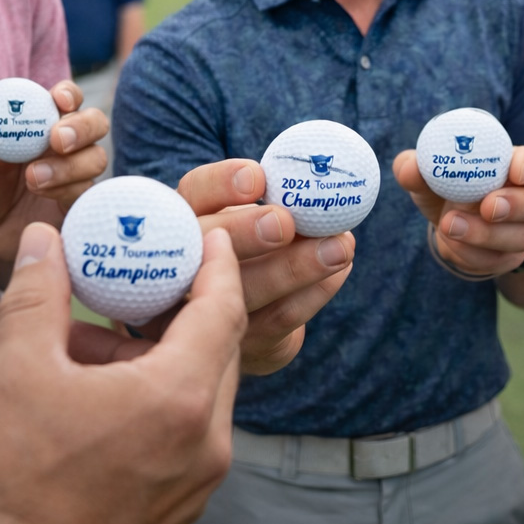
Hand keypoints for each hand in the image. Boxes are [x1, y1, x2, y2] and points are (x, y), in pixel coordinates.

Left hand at [0, 80, 108, 285]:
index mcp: (42, 124)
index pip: (67, 99)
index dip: (68, 94)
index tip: (57, 99)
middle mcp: (67, 146)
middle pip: (96, 122)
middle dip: (81, 126)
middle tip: (56, 139)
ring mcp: (78, 174)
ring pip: (96, 157)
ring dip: (69, 164)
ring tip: (34, 178)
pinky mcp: (81, 202)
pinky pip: (88, 191)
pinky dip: (69, 190)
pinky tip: (45, 196)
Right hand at [0, 221, 245, 523]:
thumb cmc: (10, 480)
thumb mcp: (18, 369)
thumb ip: (38, 292)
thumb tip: (43, 238)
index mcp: (179, 401)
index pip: (223, 311)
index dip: (220, 265)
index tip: (210, 234)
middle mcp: (206, 443)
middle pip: (218, 348)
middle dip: (184, 307)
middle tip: (149, 278)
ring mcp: (197, 480)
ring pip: (201, 389)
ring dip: (162, 354)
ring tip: (95, 342)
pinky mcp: (180, 504)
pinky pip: (189, 429)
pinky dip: (159, 395)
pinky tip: (101, 388)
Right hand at [176, 159, 355, 374]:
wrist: (244, 311)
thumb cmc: (251, 239)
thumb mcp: (247, 211)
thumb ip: (271, 198)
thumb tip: (318, 183)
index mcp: (182, 218)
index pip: (192, 195)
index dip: (220, 185)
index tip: (257, 177)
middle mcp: (182, 267)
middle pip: (203, 251)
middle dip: (246, 233)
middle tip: (285, 222)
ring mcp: (206, 314)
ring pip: (247, 292)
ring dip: (298, 268)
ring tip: (341, 246)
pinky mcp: (241, 346)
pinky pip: (278, 320)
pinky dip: (314, 293)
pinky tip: (340, 270)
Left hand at [393, 146, 523, 277]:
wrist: (447, 222)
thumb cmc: (442, 186)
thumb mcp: (426, 174)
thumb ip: (416, 167)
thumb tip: (411, 166)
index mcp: (511, 166)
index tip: (515, 171)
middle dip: (517, 205)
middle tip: (489, 206)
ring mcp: (523, 231)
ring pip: (521, 237)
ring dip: (486, 234)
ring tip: (450, 225)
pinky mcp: (509, 258)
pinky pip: (497, 260)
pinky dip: (471, 252)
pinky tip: (449, 242)